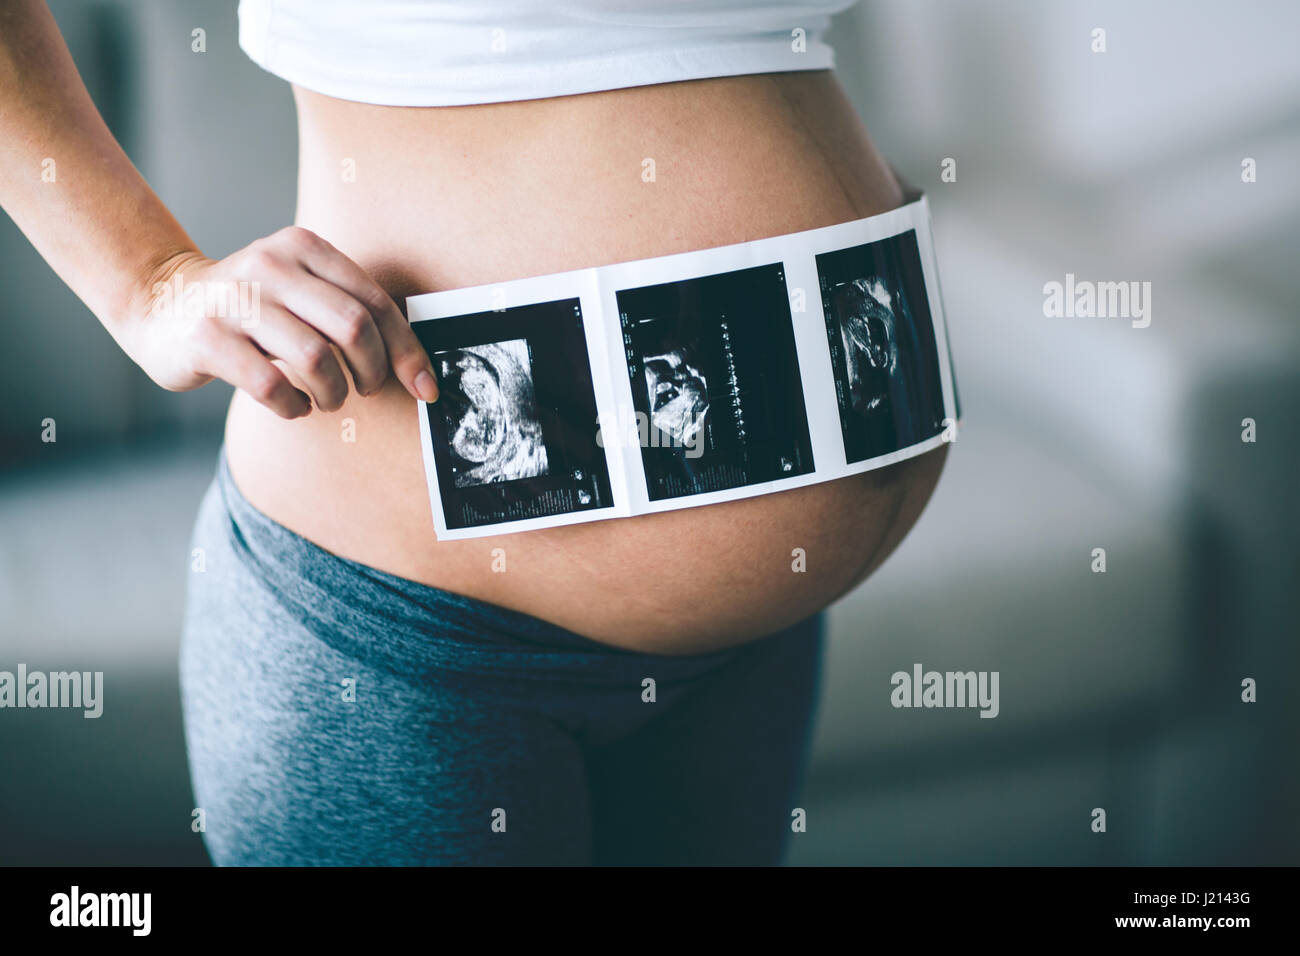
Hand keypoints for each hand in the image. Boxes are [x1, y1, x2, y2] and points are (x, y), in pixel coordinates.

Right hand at [125, 226, 439, 417]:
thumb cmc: (252, 309)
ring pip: (316, 359)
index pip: (375, 302)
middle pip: (353, 327)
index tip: (425, 388)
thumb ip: (350, 312)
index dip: (407, 351)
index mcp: (303, 248)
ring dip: (333, 393)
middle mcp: (270, 266)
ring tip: (327, 398)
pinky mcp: (207, 338)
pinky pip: (271, 385)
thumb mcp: (300, 292)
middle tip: (365, 389)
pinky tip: (292, 404)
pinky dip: (293, 406)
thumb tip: (416, 370)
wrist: (161, 303)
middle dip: (372, 371)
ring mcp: (235, 300)